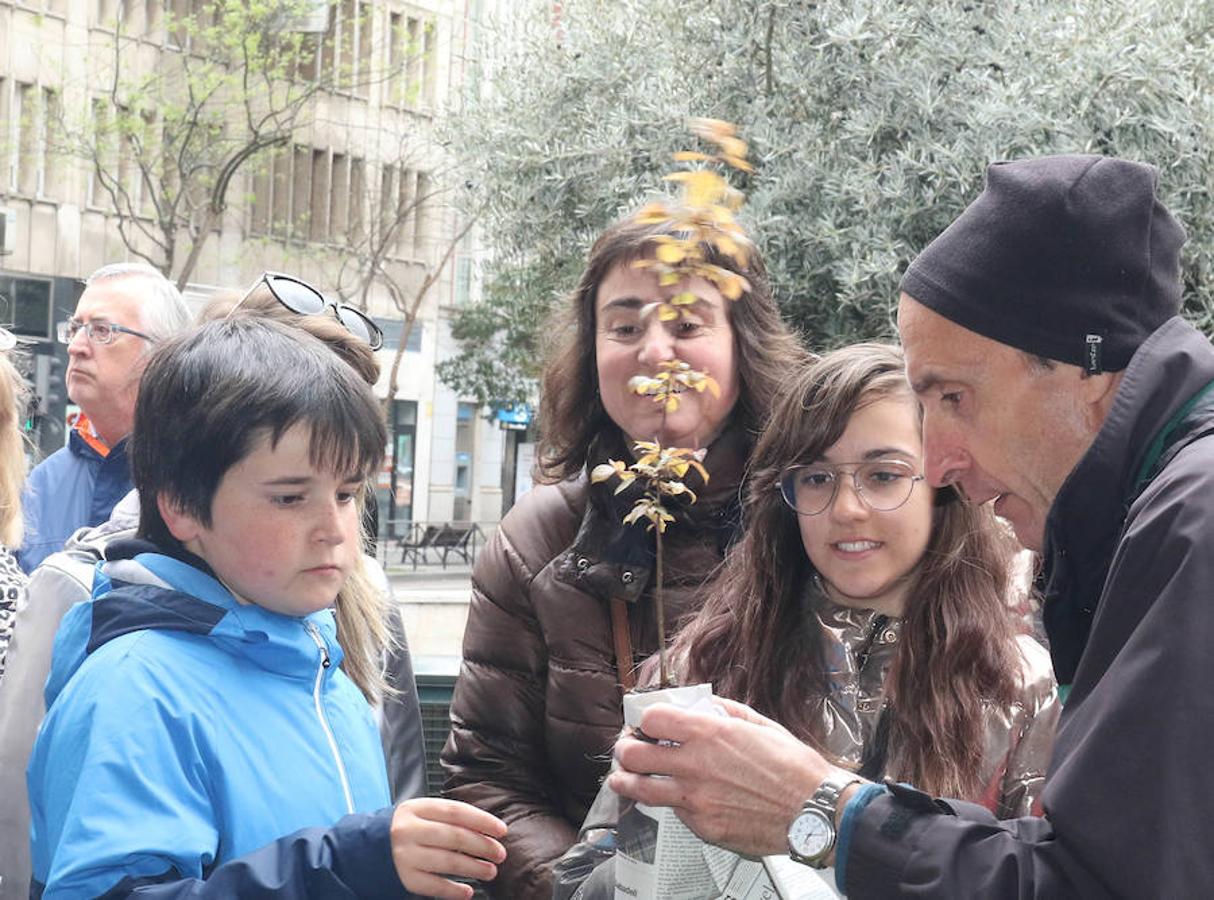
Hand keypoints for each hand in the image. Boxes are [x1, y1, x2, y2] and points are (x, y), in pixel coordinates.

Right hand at [389, 798, 507, 899]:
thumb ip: (448, 817)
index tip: (502, 830)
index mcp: (416, 808)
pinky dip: (454, 890)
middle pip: (455, 837)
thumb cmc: (406, 829)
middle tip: (500, 854)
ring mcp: (405, 855)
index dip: (482, 820)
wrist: (367, 849)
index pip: (456, 811)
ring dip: (474, 868)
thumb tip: (487, 829)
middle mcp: (409, 830)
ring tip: (491, 872)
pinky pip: (435, 886)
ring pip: (448, 862)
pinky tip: (468, 891)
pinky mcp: (404, 878)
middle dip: (483, 846)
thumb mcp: (421, 814)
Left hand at [607, 699, 831, 856]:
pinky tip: (673, 800)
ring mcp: (696, 799)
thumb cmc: (794, 768)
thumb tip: (704, 705)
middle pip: (634, 754)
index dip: (644, 718)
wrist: (816, 812)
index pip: (652, 718)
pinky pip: (674, 813)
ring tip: (621, 779)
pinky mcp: (703, 826)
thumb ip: (725, 711)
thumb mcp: (760, 724)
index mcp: (709, 732)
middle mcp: (695, 764)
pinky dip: (670, 804)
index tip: (645, 722)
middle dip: (626, 749)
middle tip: (627, 749)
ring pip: (640, 789)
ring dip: (626, 781)